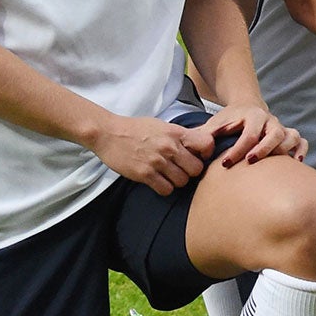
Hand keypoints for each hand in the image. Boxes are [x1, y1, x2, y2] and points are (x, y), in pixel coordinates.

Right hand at [90, 114, 210, 195]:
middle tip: (182, 169)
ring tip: (168, 174)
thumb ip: (181, 136)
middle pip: (196, 169)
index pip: (207, 144)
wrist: (108, 133)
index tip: (199, 156)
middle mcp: (169, 147)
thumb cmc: (136, 129)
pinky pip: (166, 189)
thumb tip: (199, 145)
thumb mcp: (163, 126)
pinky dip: (165, 188)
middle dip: (191, 171)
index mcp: (176, 132)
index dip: (206, 153)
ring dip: (177, 181)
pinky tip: (158, 181)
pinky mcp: (144, 174)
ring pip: (182, 181)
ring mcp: (157, 161)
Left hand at [200, 102, 304, 165]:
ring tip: (272, 165)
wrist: (246, 107)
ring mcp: (282, 127)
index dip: (237, 150)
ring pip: (291, 136)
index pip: (249, 134)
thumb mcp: (214, 124)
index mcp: (253, 116)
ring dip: (283, 151)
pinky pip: (302, 142)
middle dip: (264, 149)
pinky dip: (301, 151)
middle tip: (250, 162)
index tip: (225, 163)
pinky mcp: (289, 135)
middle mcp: (270, 120)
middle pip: (275, 134)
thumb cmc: (229, 120)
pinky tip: (295, 162)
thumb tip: (194, 148)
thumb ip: (204, 135)